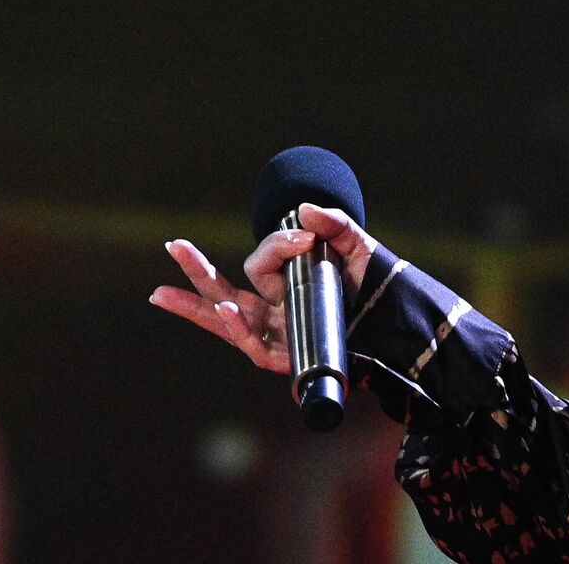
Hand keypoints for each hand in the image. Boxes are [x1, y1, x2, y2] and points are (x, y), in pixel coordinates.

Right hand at [148, 203, 378, 373]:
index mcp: (288, 285)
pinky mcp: (289, 358)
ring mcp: (280, 334)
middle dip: (195, 272)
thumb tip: (303, 210)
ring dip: (196, 308)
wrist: (405, 327)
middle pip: (225, 292)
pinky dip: (237, 328)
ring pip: (227, 323)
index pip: (264, 262)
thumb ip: (335, 225)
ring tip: (163, 293)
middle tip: (171, 245)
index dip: (278, 244)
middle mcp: (277, 311)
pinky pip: (255, 346)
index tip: (305, 235)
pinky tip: (223, 309)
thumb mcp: (360, 249)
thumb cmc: (379, 289)